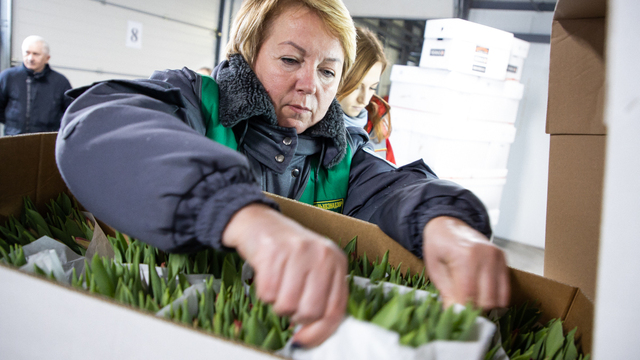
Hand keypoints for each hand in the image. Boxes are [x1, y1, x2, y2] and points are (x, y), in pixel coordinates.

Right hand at [222, 203, 347, 346]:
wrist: (259, 221)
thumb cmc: (287, 251)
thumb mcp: (314, 268)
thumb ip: (321, 295)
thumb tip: (312, 333)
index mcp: (337, 262)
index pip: (335, 310)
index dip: (319, 332)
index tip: (304, 340)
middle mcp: (322, 254)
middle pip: (311, 312)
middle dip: (294, 315)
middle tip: (287, 301)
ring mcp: (298, 251)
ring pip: (287, 306)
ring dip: (277, 303)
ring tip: (277, 284)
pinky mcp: (274, 251)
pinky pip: (267, 293)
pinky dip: (263, 292)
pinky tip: (266, 275)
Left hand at [423, 216, 509, 309]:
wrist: (448, 225)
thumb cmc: (438, 246)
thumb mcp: (434, 269)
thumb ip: (446, 292)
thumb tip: (453, 315)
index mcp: (465, 256)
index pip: (469, 295)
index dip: (462, 310)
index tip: (455, 317)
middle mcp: (486, 256)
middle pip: (487, 299)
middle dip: (474, 310)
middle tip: (461, 311)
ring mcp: (497, 257)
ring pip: (499, 298)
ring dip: (485, 306)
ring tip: (470, 303)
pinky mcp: (504, 260)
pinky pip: (505, 290)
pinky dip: (495, 299)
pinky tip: (482, 297)